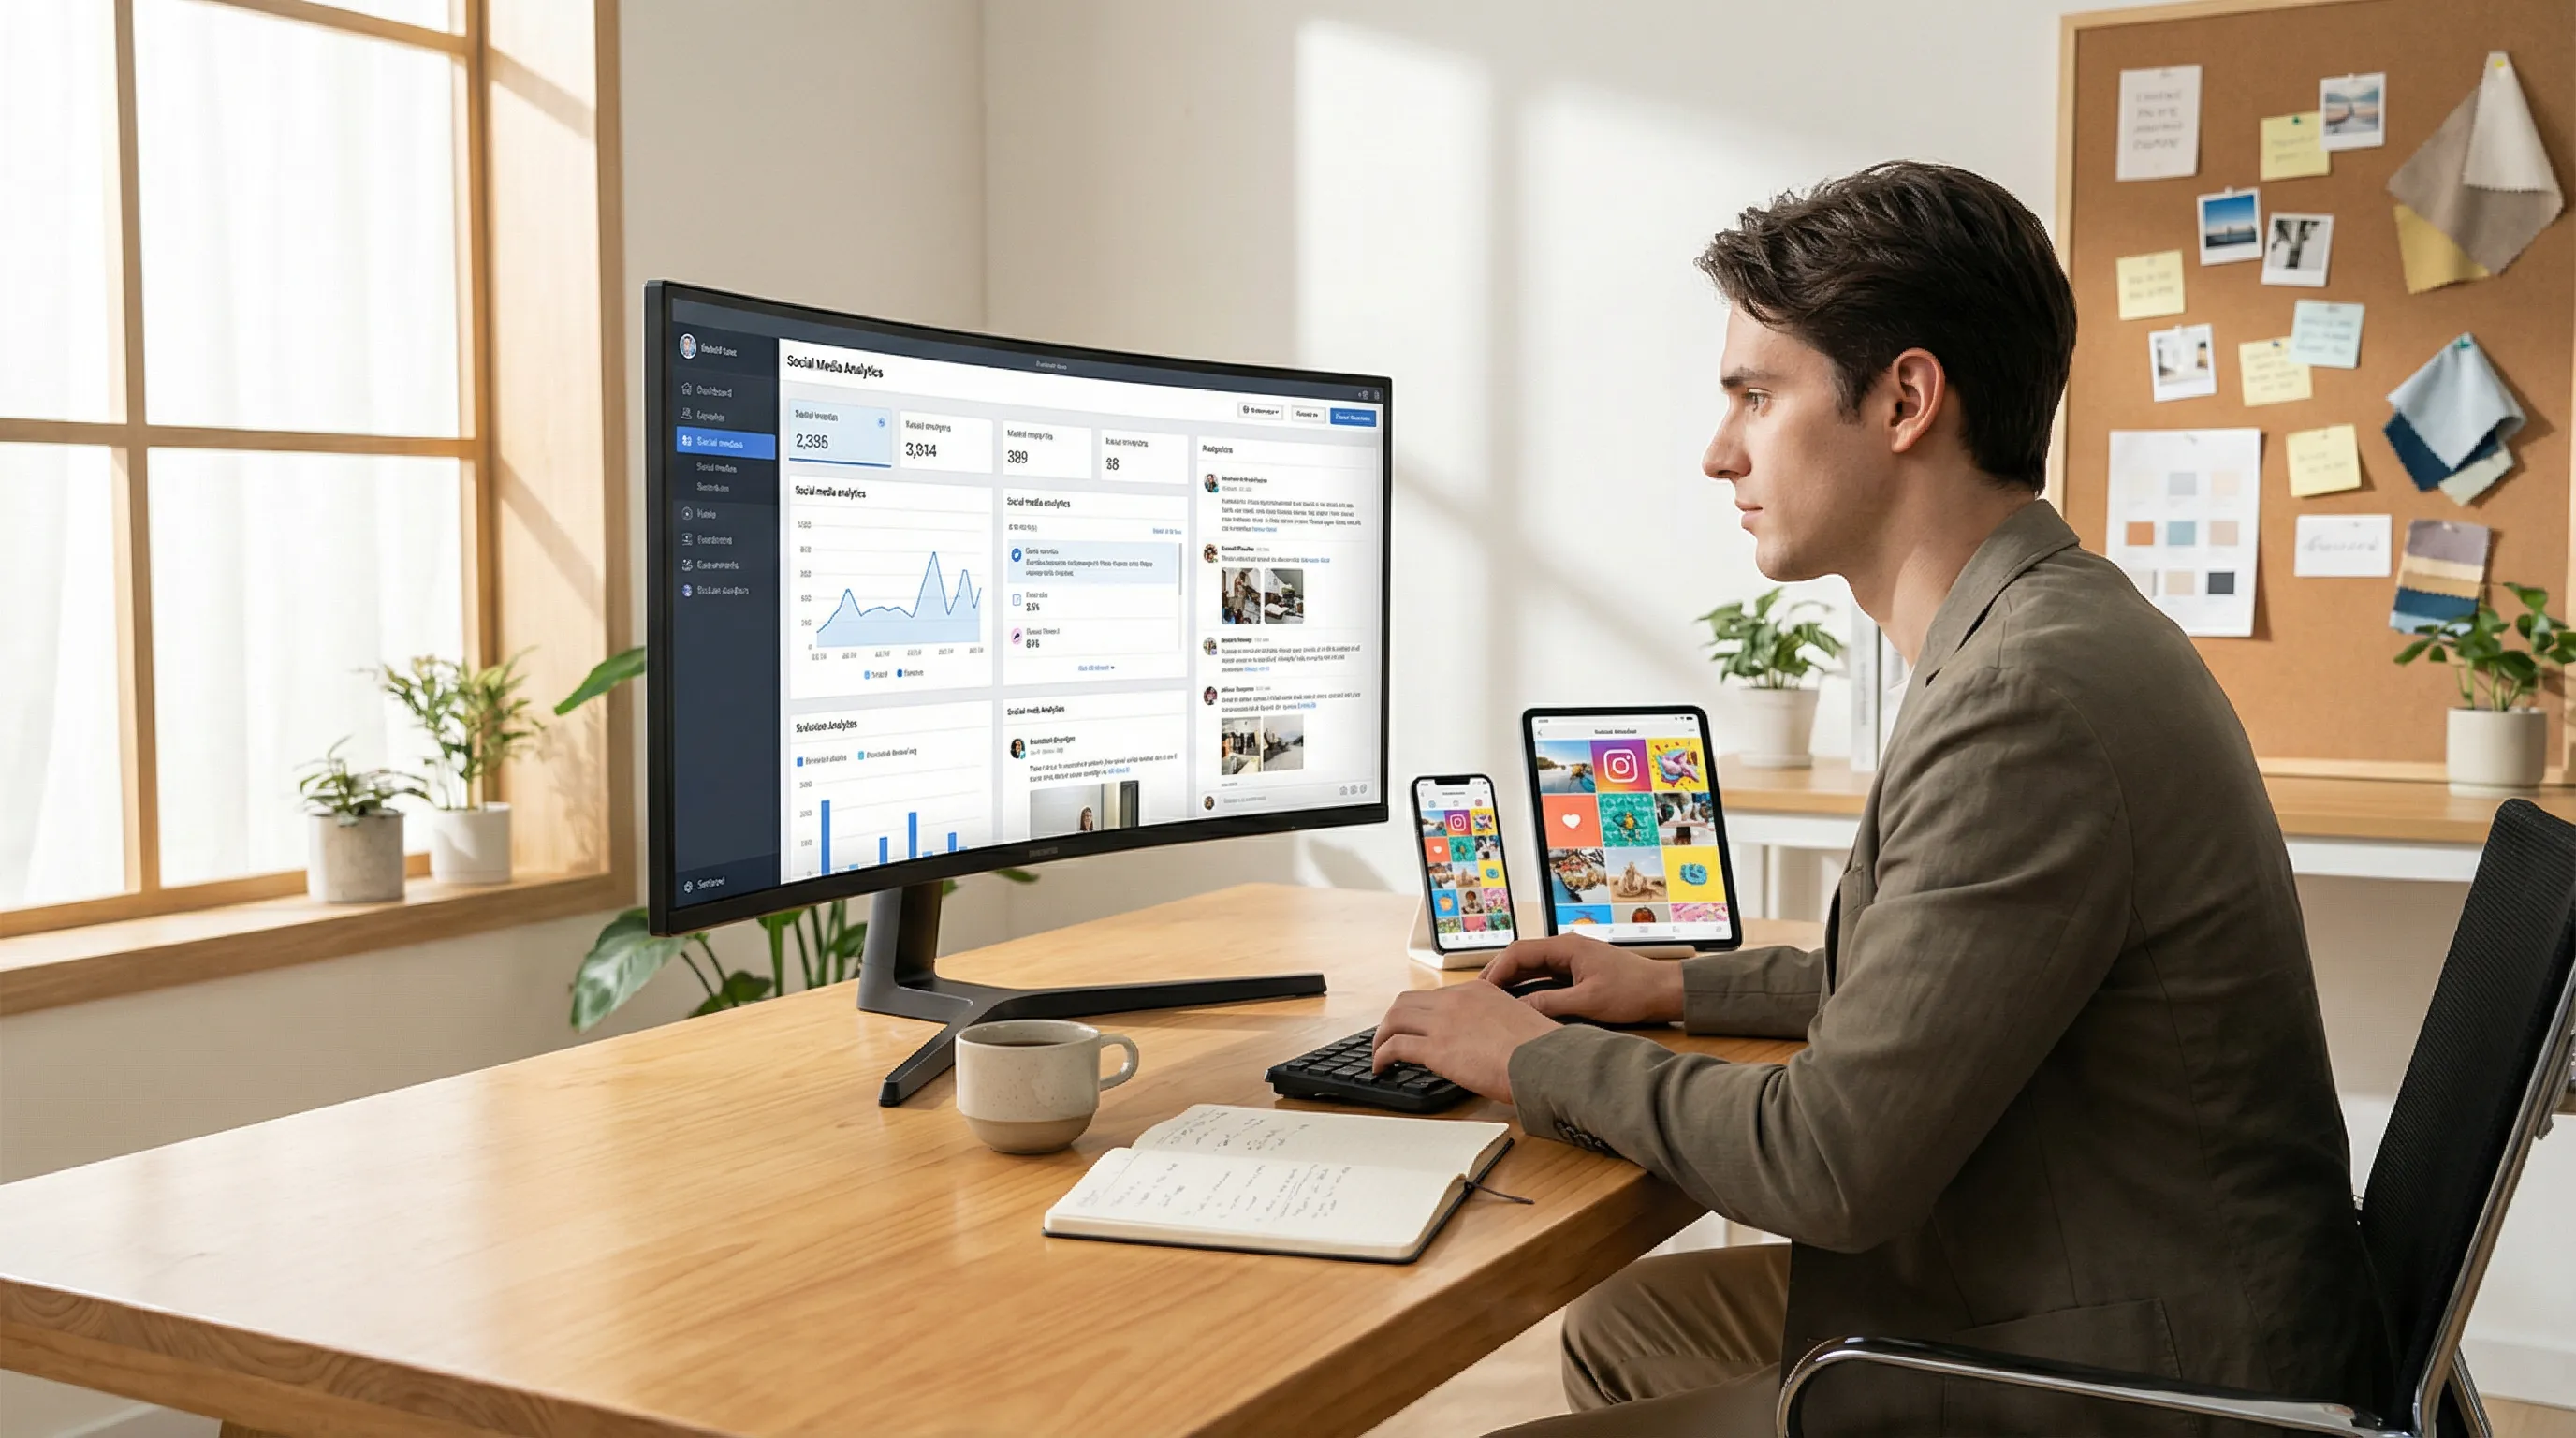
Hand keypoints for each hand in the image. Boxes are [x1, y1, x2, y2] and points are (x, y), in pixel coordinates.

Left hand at [1372, 981, 1560, 1102]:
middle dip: (1393, 1019)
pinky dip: (1381, 1055)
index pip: (1437, 996)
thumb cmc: (1541, 1050)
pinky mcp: (1436, 1047)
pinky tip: (1381, 1066)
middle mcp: (1457, 1000)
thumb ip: (1497, 1024)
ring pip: (1395, 1019)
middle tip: (1389, 1035)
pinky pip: (1395, 1046)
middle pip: (1407, 1001)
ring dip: (1381, 1035)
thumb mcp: (1519, 1022)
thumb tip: (1491, 1042)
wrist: (1545, 1061)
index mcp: (1478, 991)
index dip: (1420, 1012)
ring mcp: (1444, 1022)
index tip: (1416, 1025)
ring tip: (1378, 1052)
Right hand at [1479, 934, 1686, 1025]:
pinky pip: (1543, 977)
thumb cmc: (1633, 991)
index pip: (1519, 952)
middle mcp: (1565, 949)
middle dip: (1498, 975)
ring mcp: (1571, 960)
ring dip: (1511, 983)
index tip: (1481, 990)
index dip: (1496, 971)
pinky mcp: (1576, 973)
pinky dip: (1527, 989)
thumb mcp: (1589, 1002)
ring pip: (1531, 968)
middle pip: (1520, 957)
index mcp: (1566, 947)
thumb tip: (1519, 1010)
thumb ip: (1551, 1003)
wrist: (1664, 991)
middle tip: (1477, 997)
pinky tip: (1518, 1004)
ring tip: (1491, 1003)